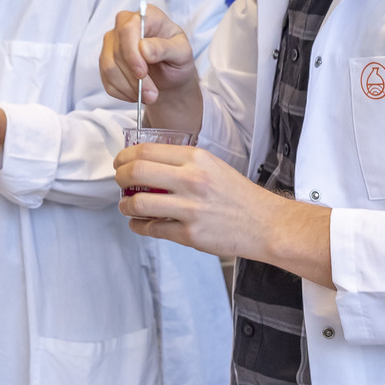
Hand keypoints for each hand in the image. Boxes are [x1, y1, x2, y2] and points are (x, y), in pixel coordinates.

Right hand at [99, 4, 200, 131]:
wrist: (170, 74)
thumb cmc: (177, 59)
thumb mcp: (182, 54)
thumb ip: (165, 48)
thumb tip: (144, 48)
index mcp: (147, 16)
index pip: (128, 28)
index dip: (132, 52)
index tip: (142, 72)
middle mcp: (125, 25)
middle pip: (118, 51)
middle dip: (134, 78)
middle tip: (152, 94)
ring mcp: (112, 42)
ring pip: (109, 67)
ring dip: (129, 88)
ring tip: (149, 96)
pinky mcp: (106, 60)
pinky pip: (107, 80)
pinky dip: (123, 92)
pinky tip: (137, 93)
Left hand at [115, 143, 333, 287]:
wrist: (265, 224)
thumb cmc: (237, 195)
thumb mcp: (211, 166)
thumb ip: (180, 163)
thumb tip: (144, 164)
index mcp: (196, 158)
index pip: (146, 150)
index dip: (124, 156)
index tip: (119, 162)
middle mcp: (192, 180)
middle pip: (136, 172)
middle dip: (119, 178)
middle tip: (119, 182)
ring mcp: (190, 208)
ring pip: (139, 203)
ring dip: (125, 205)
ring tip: (127, 206)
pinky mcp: (190, 233)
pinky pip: (152, 228)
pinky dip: (139, 226)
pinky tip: (139, 223)